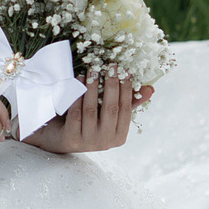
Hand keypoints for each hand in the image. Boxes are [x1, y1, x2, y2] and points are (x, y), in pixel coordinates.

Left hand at [23, 72, 152, 154]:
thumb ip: (127, 102)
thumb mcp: (107, 113)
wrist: (57, 137)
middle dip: (112, 85)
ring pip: (92, 110)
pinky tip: (78, 80)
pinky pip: (75, 113)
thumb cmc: (87, 121)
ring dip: (93, 87)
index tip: (126, 70)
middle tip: (111, 66)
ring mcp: (88, 142)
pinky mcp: (71, 138)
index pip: (126, 109)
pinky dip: (77, 95)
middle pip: (111, 109)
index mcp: (119, 136)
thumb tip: (150, 89)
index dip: (127, 89)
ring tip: (93, 69)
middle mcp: (106, 142)